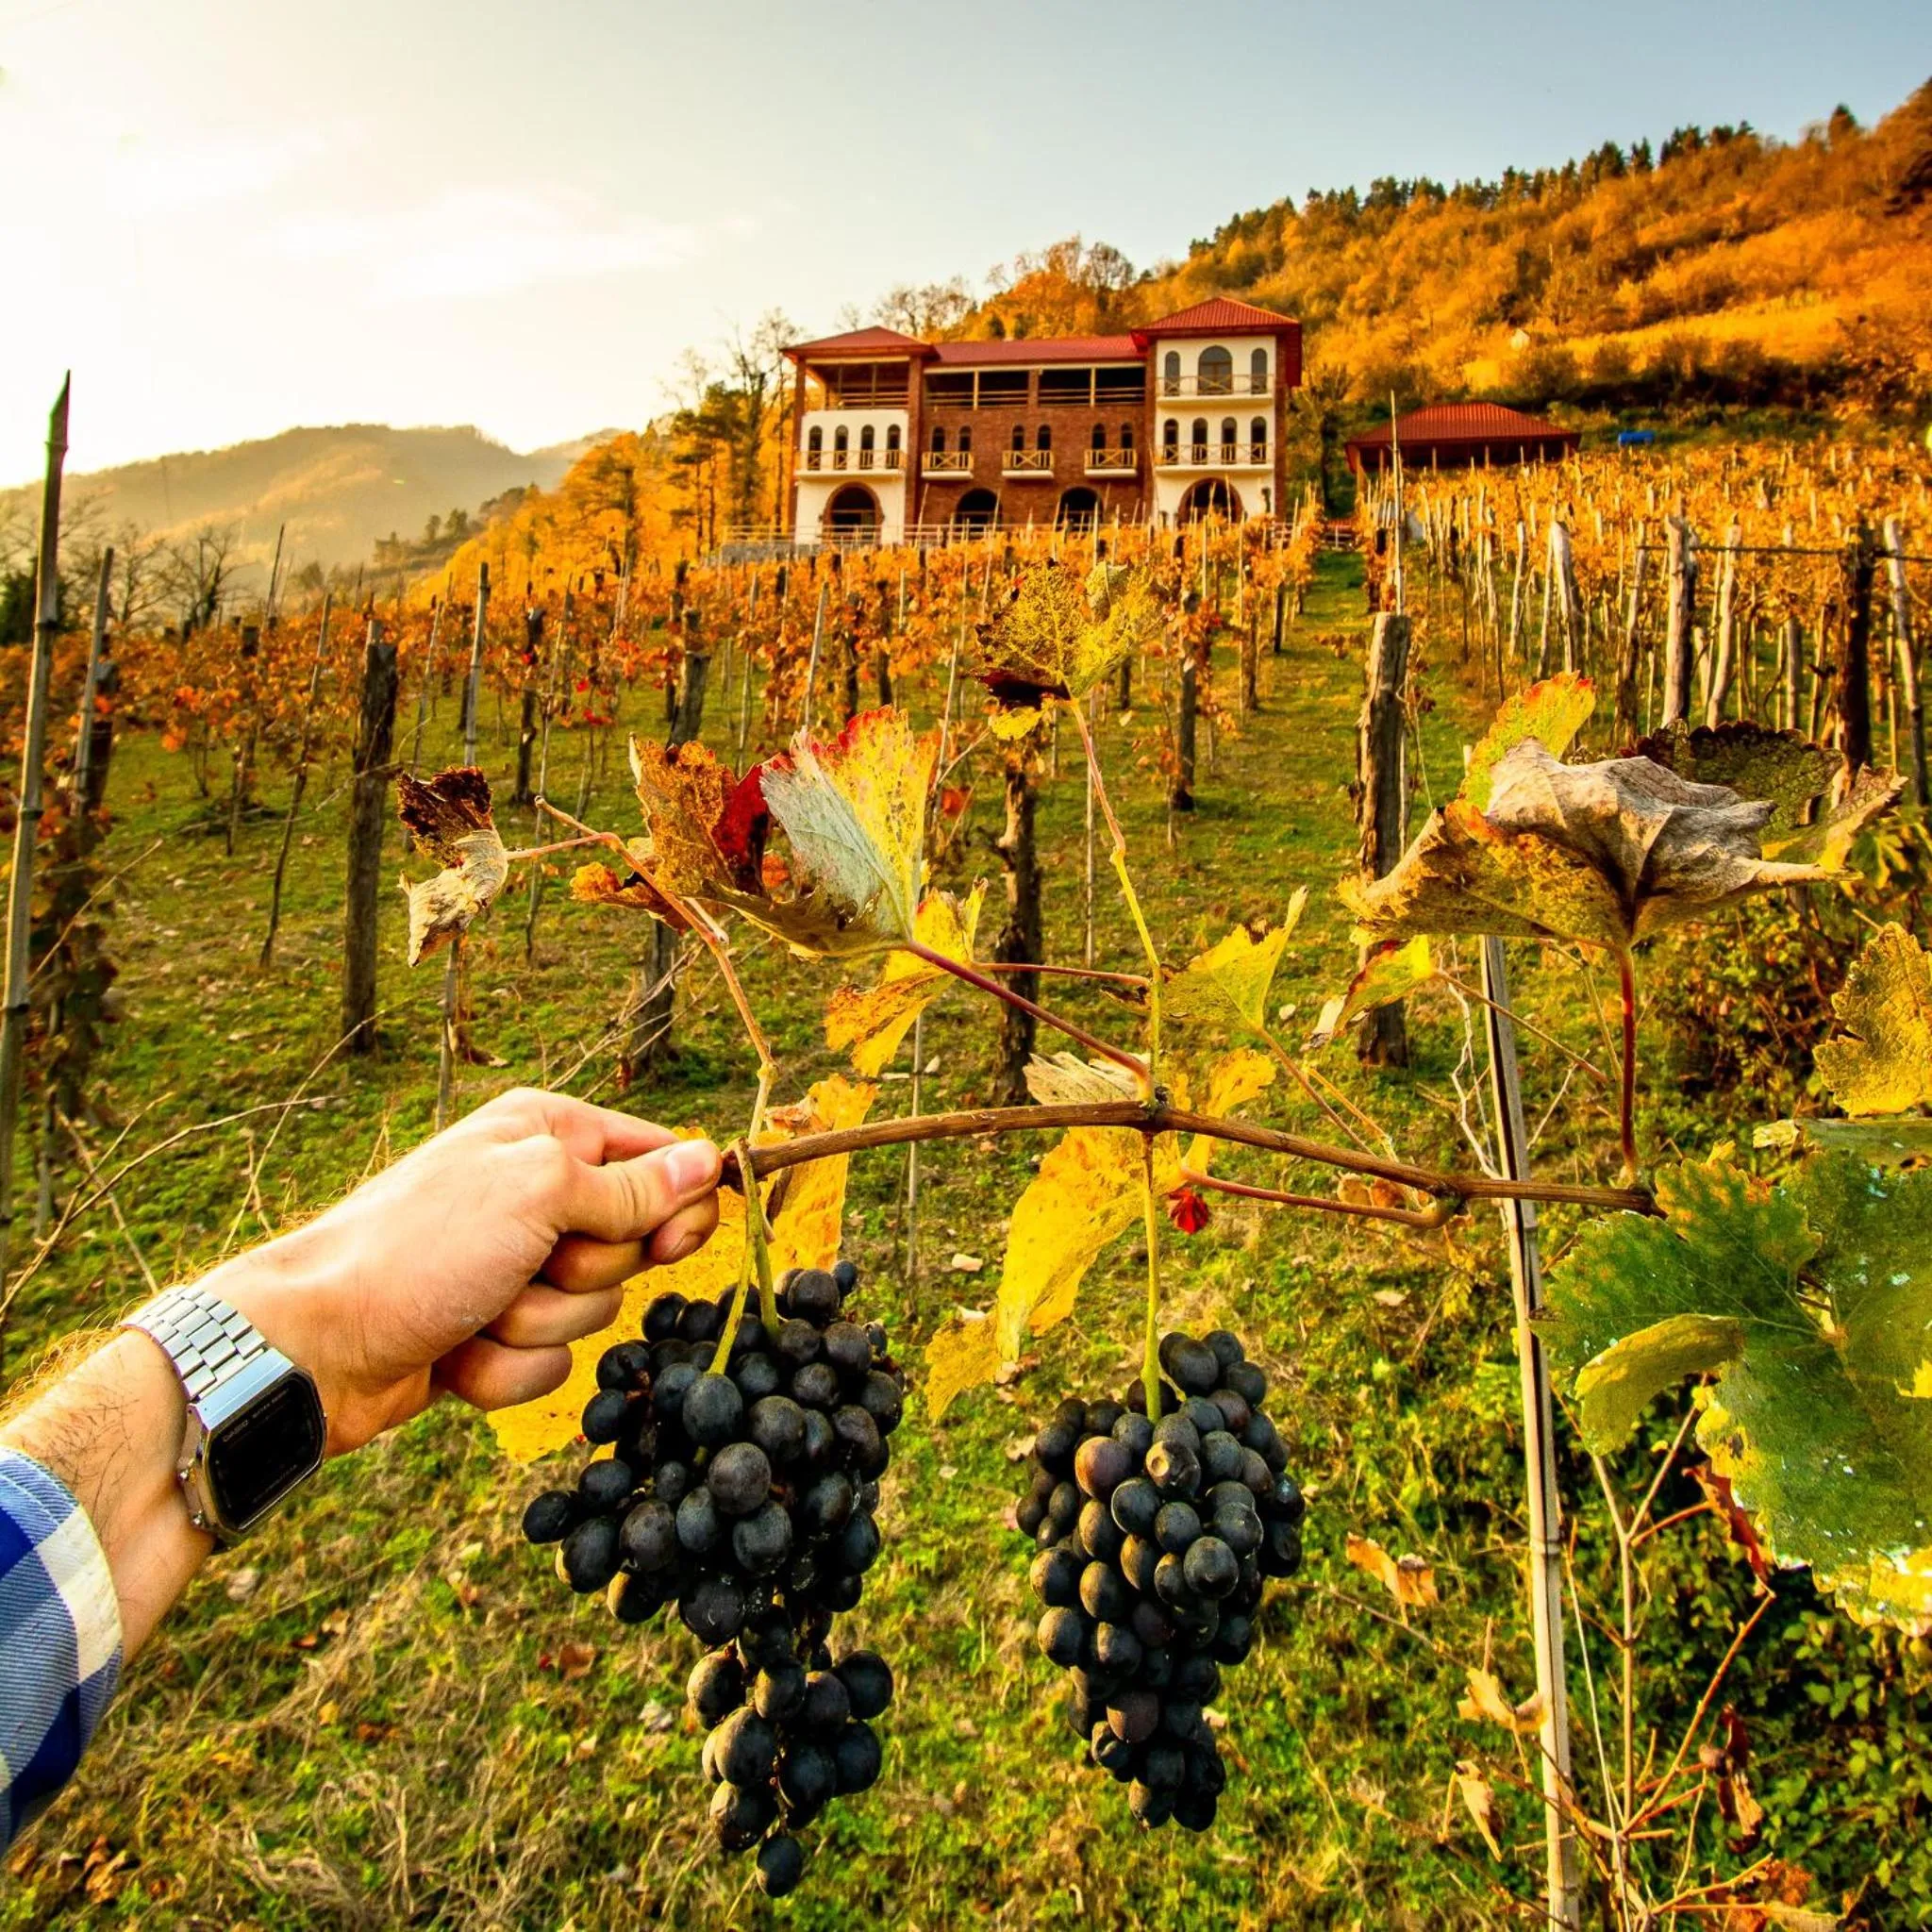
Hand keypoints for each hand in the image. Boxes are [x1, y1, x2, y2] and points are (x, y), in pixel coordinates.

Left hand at [201, 1088, 721, 1454]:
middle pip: (632, 1244)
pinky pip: (550, 1363)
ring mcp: (514, 1267)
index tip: (670, 1241)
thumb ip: (632, 1185)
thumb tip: (711, 1159)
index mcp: (547, 1134)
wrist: (319, 1344)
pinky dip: (506, 1369)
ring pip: (593, 1312)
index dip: (677, 1206)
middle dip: (585, 1273)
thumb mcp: (539, 1193)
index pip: (659, 1159)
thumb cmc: (420, 1248)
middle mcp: (535, 1193)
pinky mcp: (496, 1332)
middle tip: (529, 1265)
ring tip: (476, 1313)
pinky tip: (455, 1356)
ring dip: (537, 1326)